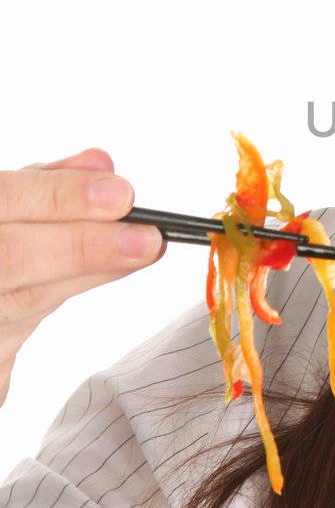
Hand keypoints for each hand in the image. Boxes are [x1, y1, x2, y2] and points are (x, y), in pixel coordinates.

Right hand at [0, 147, 164, 405]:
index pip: (3, 200)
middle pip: (12, 259)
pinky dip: (62, 298)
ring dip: (91, 274)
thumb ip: (42, 184)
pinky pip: (16, 340)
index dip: (60, 198)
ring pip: (25, 301)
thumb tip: (102, 167)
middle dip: (83, 246)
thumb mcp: (0, 201)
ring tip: (142, 250)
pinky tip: (108, 273)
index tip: (121, 194)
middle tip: (147, 239)